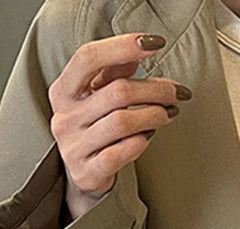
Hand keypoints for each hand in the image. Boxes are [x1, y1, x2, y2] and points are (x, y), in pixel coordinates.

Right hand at [47, 32, 192, 220]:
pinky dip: (142, 141)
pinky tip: (148, 136)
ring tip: (168, 113)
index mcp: (63, 91)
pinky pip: (122, 151)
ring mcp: (73, 148)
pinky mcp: (87, 173)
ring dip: (154, 114)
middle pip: (117, 92)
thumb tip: (137, 54)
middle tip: (176, 92)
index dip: (122, 46)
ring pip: (122, 122)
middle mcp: (63, 118)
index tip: (155, 44)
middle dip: (155, 89)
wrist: (85, 173)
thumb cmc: (95, 127)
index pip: (88, 58)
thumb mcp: (97, 94)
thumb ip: (113, 71)